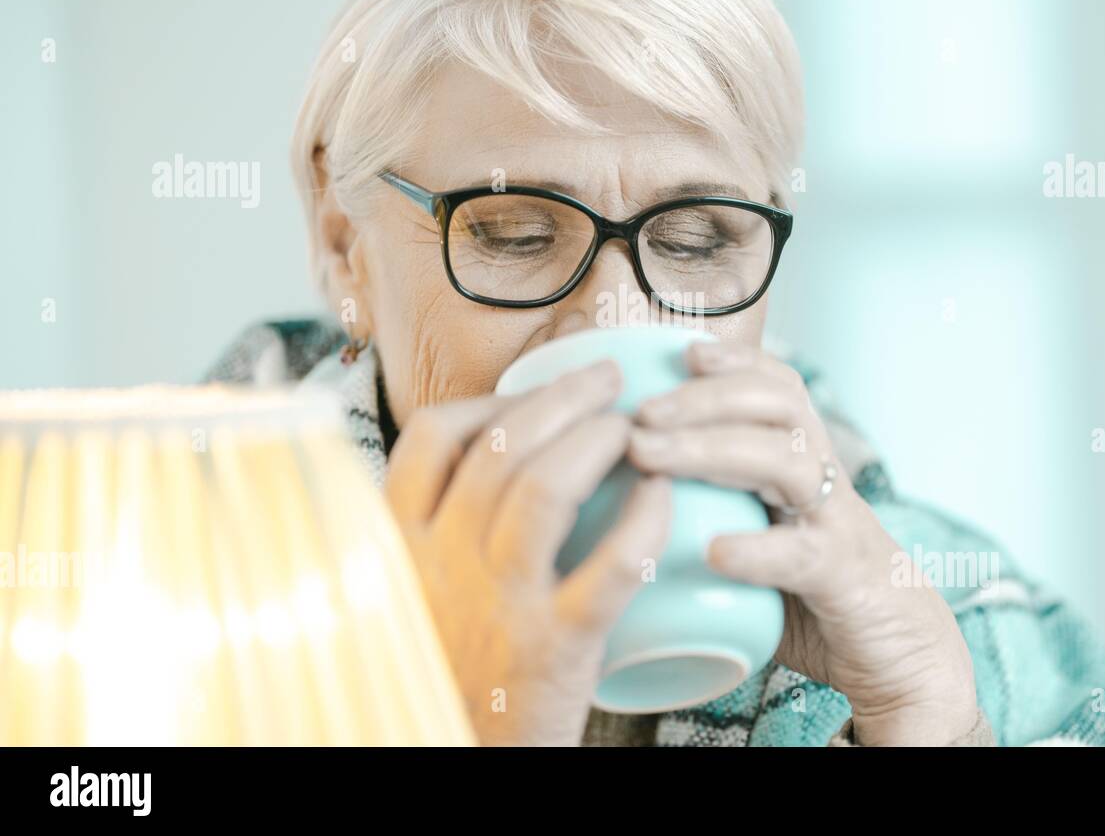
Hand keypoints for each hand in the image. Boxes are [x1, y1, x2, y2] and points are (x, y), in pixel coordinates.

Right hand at [386, 359, 671, 745]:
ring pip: (544, 488)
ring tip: (633, 424)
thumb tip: (496, 456)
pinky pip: (611, 567)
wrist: (461, 763)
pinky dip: (644, 520)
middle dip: (561, 395)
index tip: (531, 392)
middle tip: (607, 378)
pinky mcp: (556, 647)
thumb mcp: (417, 592)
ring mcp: (499, 604)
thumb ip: (439, 530)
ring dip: (596, 439)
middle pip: (498, 445)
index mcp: (405, 546)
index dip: (488, 399)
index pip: (425, 438)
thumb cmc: (452, 671)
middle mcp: (443, 565)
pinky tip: (662, 495)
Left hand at [629, 340, 978, 744]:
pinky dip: (756, 550)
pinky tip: (714, 551)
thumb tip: (624, 507)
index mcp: (804, 465)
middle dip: (703, 398)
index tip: (681, 352)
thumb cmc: (815, 596)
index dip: (734, 362)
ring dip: (710, 450)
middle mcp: (822, 482)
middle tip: (642, 412)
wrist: (902, 655)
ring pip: (783, 462)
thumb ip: (712, 518)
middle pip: (775, 407)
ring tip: (651, 456)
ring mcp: (836, 525)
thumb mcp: (762, 542)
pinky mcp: (842, 578)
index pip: (778, 389)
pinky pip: (799, 555)